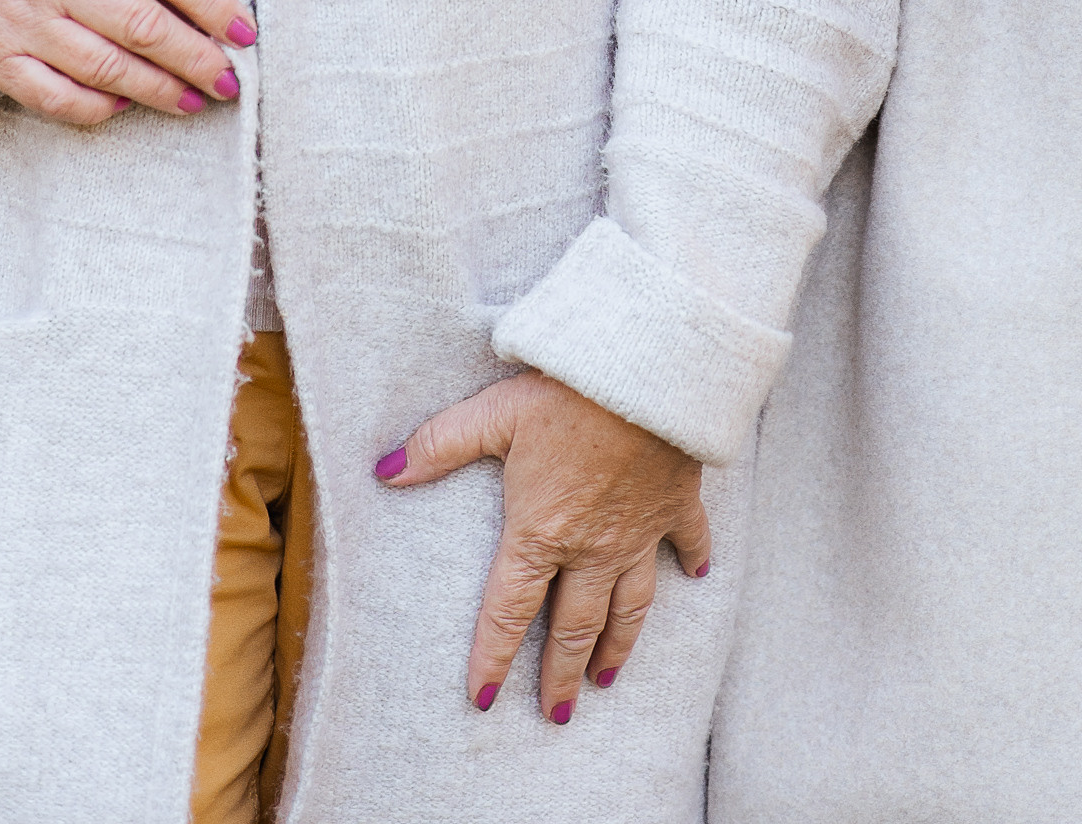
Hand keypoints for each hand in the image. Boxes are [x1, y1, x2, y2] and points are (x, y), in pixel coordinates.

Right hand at [0, 0, 253, 127]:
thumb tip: (208, 8)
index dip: (213, 5)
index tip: (245, 32)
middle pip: (141, 27)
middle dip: (196, 59)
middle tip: (229, 79)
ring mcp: (22, 22)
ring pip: (107, 69)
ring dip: (160, 90)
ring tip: (196, 98)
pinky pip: (59, 99)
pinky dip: (100, 108)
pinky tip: (128, 105)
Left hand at [376, 369, 710, 717]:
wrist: (648, 368)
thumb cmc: (566, 389)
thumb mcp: (494, 413)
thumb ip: (438, 446)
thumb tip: (384, 472)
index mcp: (540, 531)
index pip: (509, 611)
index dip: (493, 657)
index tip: (484, 698)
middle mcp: (591, 546)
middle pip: (573, 626)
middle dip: (561, 674)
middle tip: (555, 714)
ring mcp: (639, 530)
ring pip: (629, 606)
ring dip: (618, 646)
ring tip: (608, 678)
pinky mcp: (677, 502)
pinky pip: (687, 543)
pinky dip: (692, 562)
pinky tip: (698, 577)